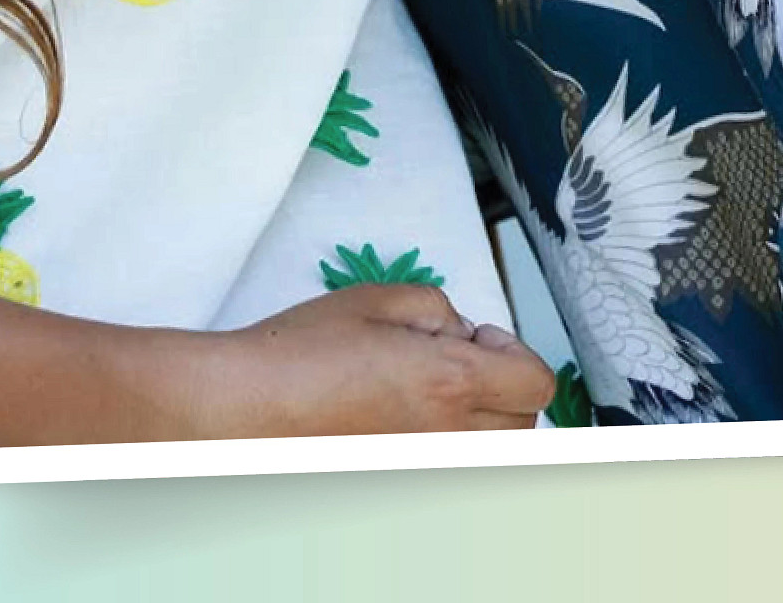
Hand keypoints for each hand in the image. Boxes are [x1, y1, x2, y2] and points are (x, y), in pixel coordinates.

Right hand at [192, 284, 555, 437]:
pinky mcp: (398, 482)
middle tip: (455, 358)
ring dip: (479, 417)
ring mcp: (421, 467)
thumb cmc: (302, 352)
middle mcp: (444, 437)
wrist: (246, 405)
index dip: (513, 352)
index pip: (535, 384)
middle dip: (502, 384)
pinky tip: (403, 414)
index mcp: (448, 384)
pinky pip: (448, 465)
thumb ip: (438, 309)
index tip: (478, 339)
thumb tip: (461, 333)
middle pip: (522, 422)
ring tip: (430, 387)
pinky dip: (445, 441)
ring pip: (490, 450)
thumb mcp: (379, 300)